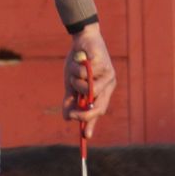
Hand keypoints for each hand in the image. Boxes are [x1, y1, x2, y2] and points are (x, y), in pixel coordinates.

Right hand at [62, 23, 115, 139]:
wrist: (83, 39)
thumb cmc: (79, 62)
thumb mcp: (72, 84)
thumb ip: (70, 100)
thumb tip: (66, 118)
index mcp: (104, 90)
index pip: (100, 110)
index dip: (93, 123)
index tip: (86, 136)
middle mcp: (109, 84)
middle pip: (99, 106)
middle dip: (83, 113)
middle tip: (71, 114)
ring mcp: (108, 74)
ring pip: (86, 89)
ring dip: (74, 82)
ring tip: (74, 70)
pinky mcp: (103, 63)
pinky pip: (84, 74)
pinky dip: (76, 68)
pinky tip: (79, 60)